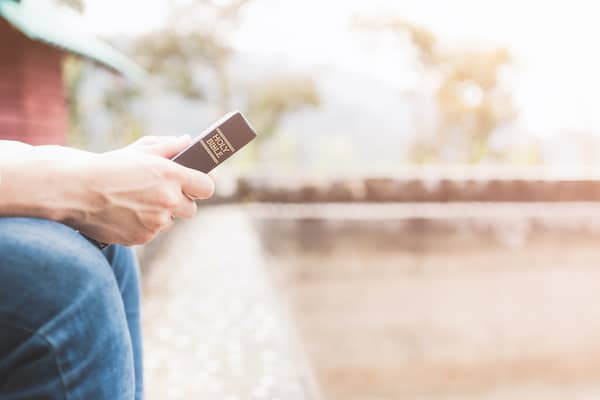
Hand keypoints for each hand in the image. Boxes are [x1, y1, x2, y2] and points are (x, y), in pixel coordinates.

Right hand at [62, 135, 214, 244]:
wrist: (75, 190)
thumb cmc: (109, 166)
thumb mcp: (141, 149)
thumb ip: (169, 146)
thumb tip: (188, 142)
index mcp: (171, 175)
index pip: (207, 186)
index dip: (202, 185)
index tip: (197, 183)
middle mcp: (168, 200)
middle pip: (191, 209)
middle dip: (180, 202)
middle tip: (164, 193)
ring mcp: (156, 221)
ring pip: (169, 221)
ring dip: (160, 213)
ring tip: (137, 200)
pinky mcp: (142, 237)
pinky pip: (152, 231)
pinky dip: (143, 224)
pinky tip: (126, 212)